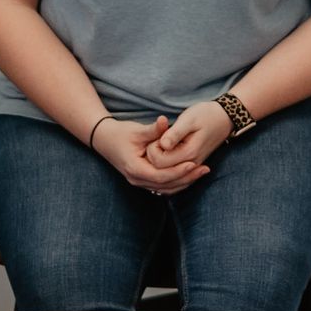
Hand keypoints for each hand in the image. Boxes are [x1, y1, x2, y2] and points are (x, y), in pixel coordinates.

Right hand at [93, 115, 209, 194]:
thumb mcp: (137, 130)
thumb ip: (153, 129)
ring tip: (201, 172)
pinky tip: (190, 174)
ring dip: (184, 182)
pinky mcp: (143, 180)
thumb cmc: (121, 133)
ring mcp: (139, 182)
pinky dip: (177, 182)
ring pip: (165, 189)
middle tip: (205, 169)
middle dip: (187, 178)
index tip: (194, 163)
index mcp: (135, 168)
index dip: (179, 171)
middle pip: (166, 186)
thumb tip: (165, 120)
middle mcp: (137, 179)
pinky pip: (163, 186)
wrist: (105, 140)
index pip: (161, 176)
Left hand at [146, 101, 231, 172]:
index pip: (159, 162)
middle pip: (161, 170)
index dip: (153, 148)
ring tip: (164, 144)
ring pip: (167, 175)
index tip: (158, 135)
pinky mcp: (193, 165)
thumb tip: (162, 144)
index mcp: (189, 153)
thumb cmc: (205, 115)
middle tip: (159, 138)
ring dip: (160, 162)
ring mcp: (193, 166)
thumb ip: (175, 133)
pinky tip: (165, 156)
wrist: (224, 118)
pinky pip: (175, 175)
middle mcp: (191, 164)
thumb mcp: (189, 119)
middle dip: (154, 155)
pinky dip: (167, 169)